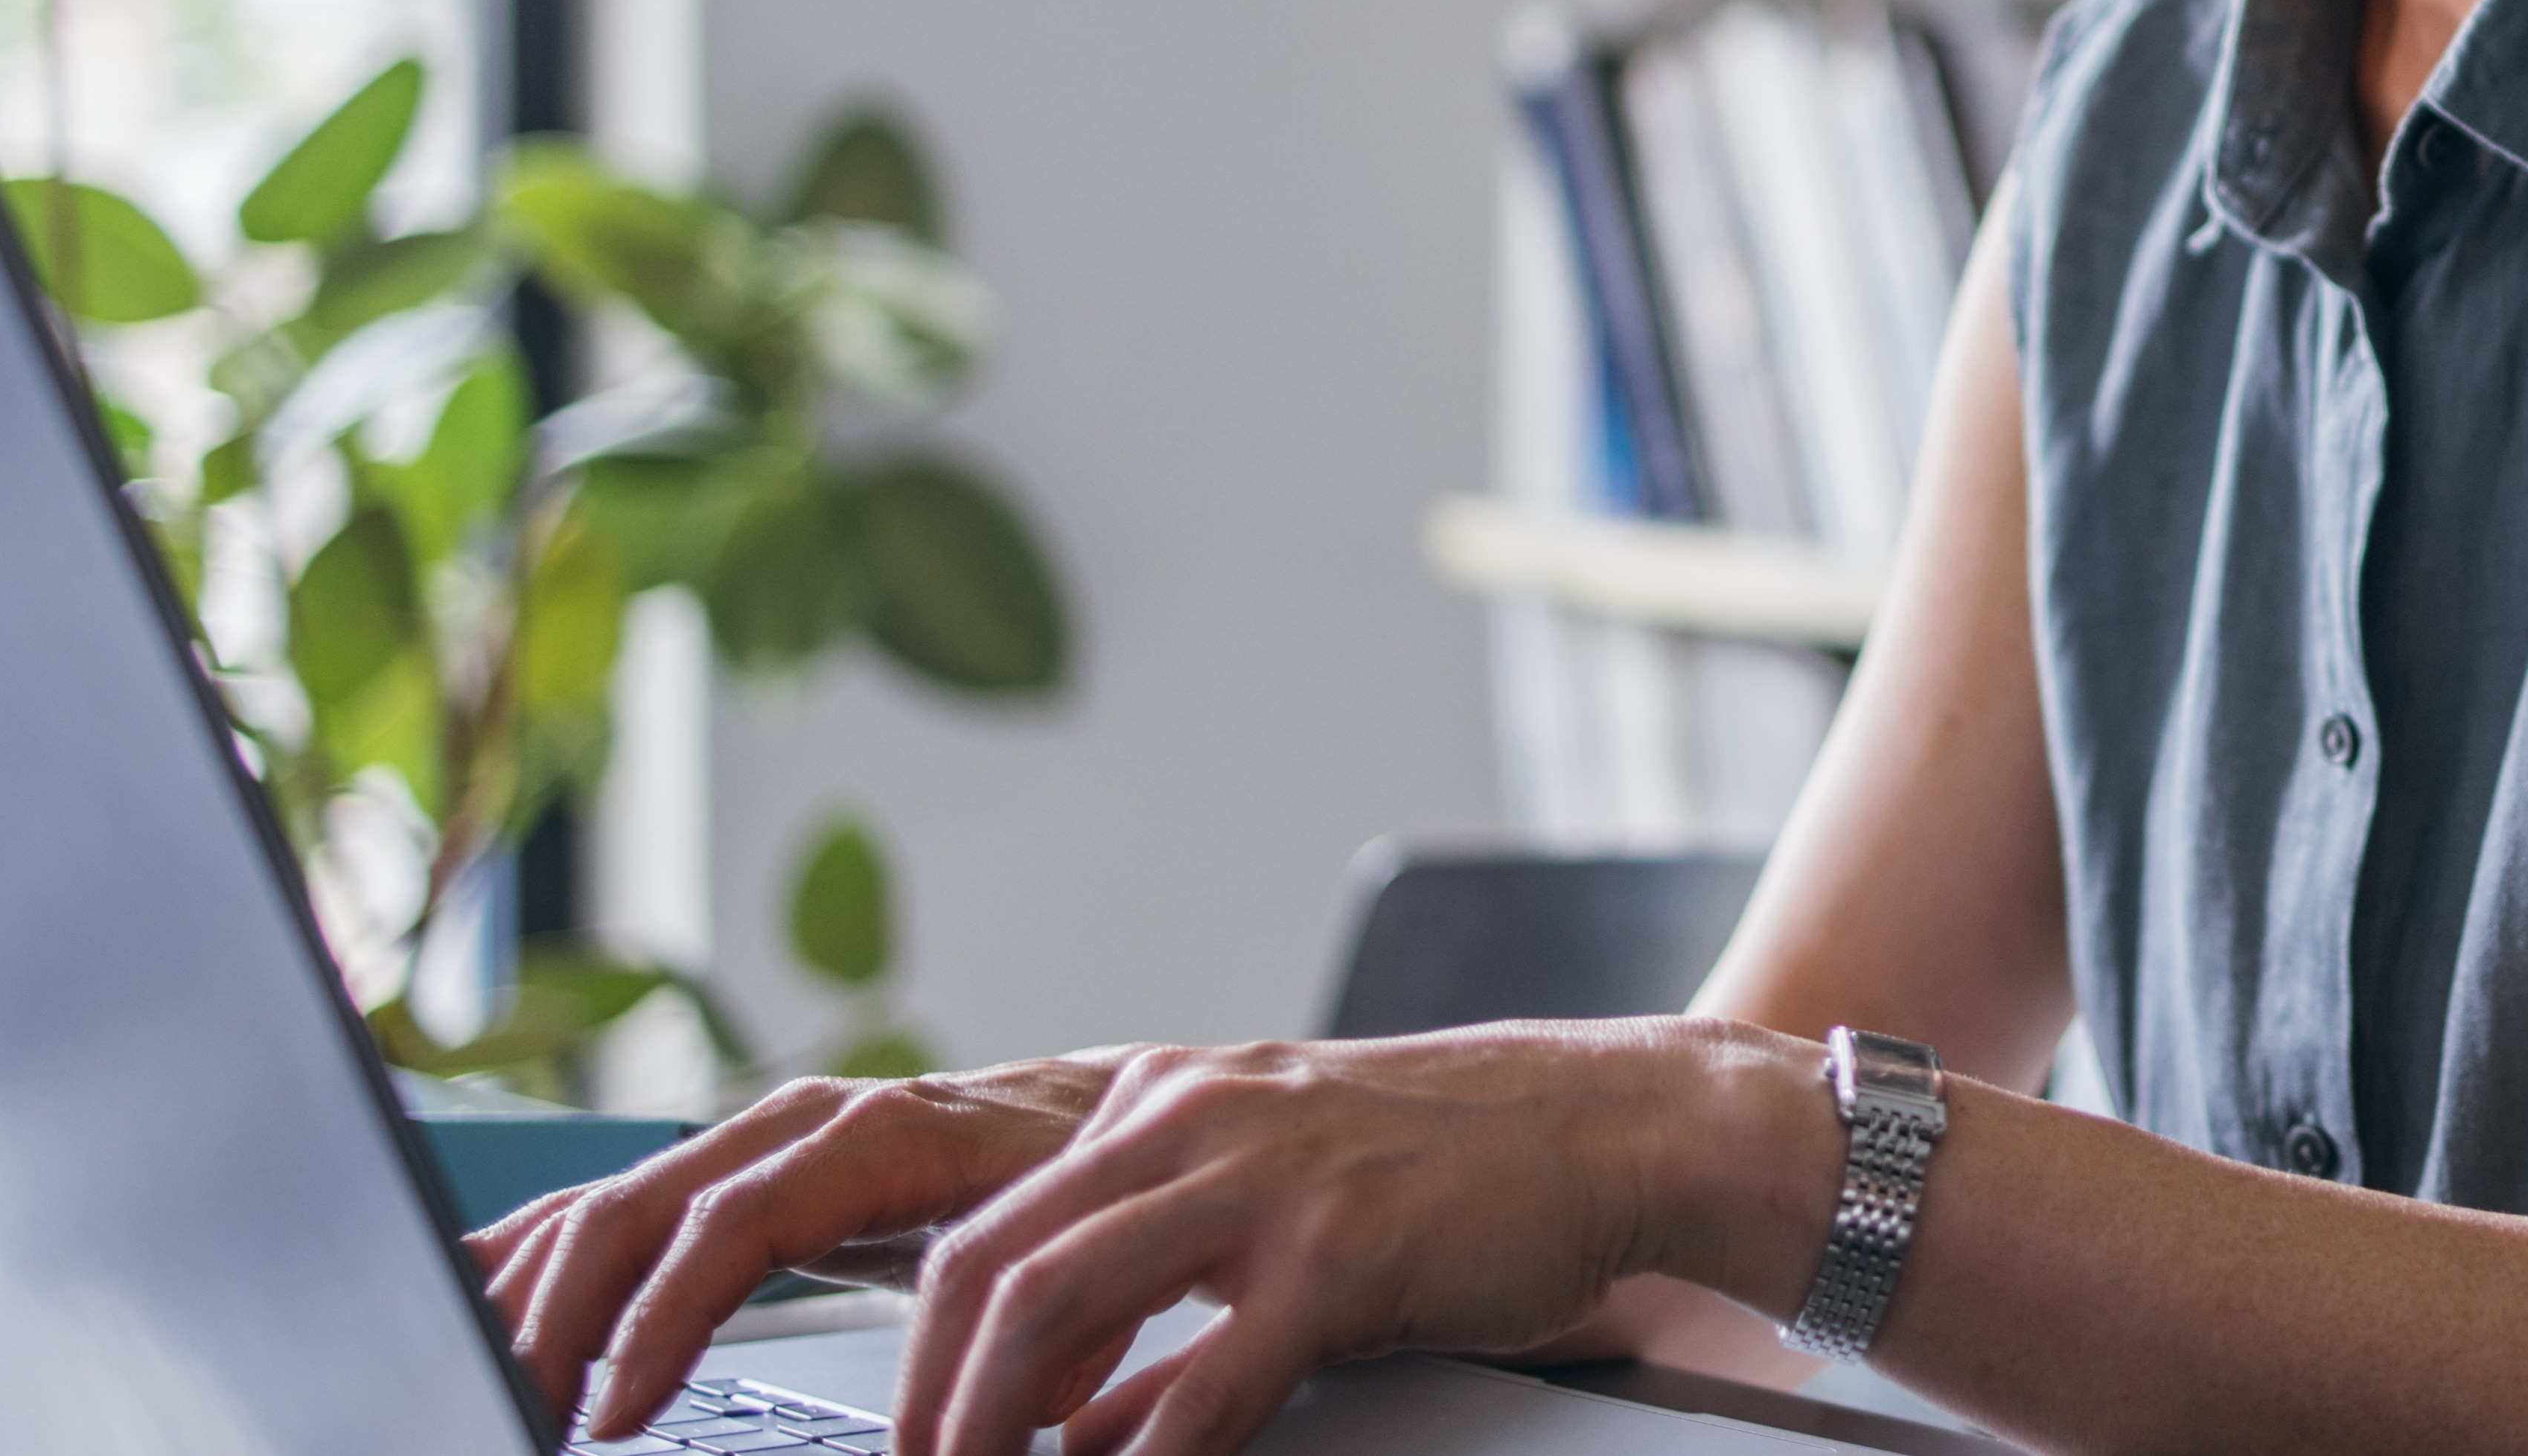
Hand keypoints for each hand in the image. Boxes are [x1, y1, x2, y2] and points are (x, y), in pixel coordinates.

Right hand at [475, 1053, 1117, 1440]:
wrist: (1135, 1115)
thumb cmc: (1104, 1192)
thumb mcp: (1082, 1256)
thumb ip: (1045, 1335)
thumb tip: (1028, 1413)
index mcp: (890, 1135)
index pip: (740, 1219)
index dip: (665, 1317)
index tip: (612, 1416)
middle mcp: (810, 1125)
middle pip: (644, 1208)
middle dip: (561, 1316)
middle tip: (509, 1413)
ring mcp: (765, 1141)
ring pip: (613, 1205)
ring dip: (530, 1294)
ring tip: (472, 1380)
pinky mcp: (742, 1171)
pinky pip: (617, 1202)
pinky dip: (536, 1246)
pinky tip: (472, 1289)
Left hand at [889, 1019, 1827, 1455]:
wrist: (1617, 1124)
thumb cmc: (1452, 1175)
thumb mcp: (1274, 1214)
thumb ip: (1159, 1308)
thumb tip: (1064, 1425)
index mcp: (1163, 1106)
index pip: (984, 1229)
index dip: (919, 1355)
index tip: (910, 1445)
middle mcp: (1189, 1122)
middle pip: (988, 1267)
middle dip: (929, 1400)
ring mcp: (1265, 1182)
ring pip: (1053, 1301)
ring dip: (990, 1422)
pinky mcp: (1342, 1255)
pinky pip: (1207, 1380)